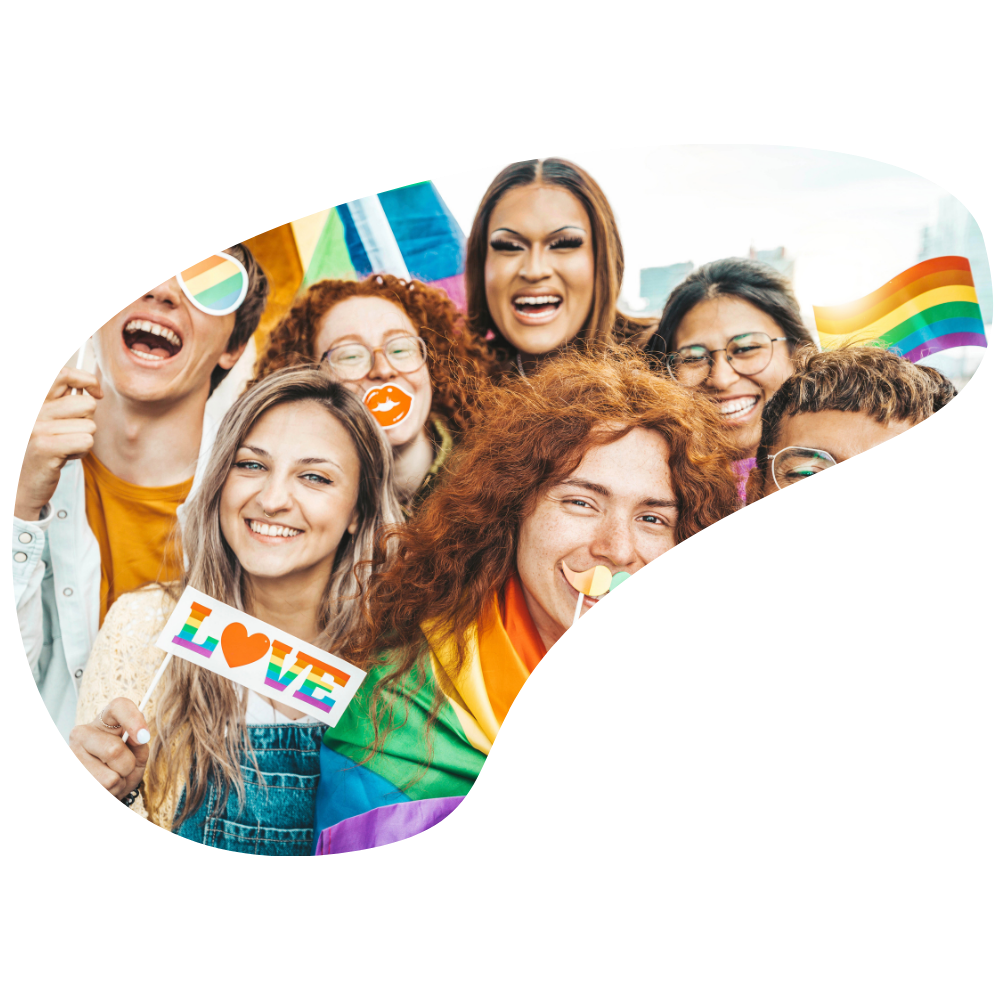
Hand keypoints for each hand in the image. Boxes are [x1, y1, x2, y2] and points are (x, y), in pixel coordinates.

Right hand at [15, 365, 102, 520]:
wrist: (24, 484)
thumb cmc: (45, 451)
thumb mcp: (53, 421)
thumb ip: (67, 402)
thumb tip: (91, 388)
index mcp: (40, 402)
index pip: (63, 374)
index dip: (87, 379)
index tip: (96, 393)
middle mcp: (36, 412)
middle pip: (87, 403)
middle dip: (87, 421)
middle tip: (69, 434)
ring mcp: (37, 427)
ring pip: (90, 425)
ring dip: (84, 440)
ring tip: (64, 447)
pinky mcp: (44, 446)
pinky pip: (86, 441)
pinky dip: (81, 452)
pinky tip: (64, 457)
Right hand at [68, 698, 149, 800]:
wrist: (105, 789)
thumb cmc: (123, 767)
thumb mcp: (138, 753)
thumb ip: (140, 744)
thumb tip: (140, 737)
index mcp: (105, 720)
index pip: (119, 706)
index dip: (133, 719)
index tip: (143, 737)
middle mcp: (82, 733)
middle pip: (114, 750)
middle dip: (127, 766)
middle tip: (124, 768)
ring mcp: (72, 754)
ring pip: (109, 778)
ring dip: (118, 784)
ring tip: (112, 780)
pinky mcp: (70, 769)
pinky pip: (102, 790)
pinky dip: (111, 793)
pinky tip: (104, 788)